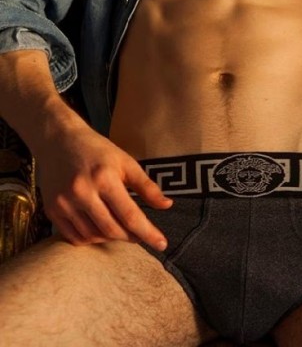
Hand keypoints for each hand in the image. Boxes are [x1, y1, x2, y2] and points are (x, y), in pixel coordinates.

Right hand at [36, 122, 172, 250]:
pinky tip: (100, 230)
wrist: (59, 140)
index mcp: (104, 178)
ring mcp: (64, 203)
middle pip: (111, 230)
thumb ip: (146, 186)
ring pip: (93, 236)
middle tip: (140, 236)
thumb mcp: (125, 161)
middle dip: (130, 237)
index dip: (147, 232)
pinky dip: (91, 238)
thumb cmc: (97, 150)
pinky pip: (74, 237)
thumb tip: (167, 205)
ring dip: (111, 238)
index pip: (129, 214)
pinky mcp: (52, 210)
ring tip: (120, 229)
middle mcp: (82, 192)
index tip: (162, 244)